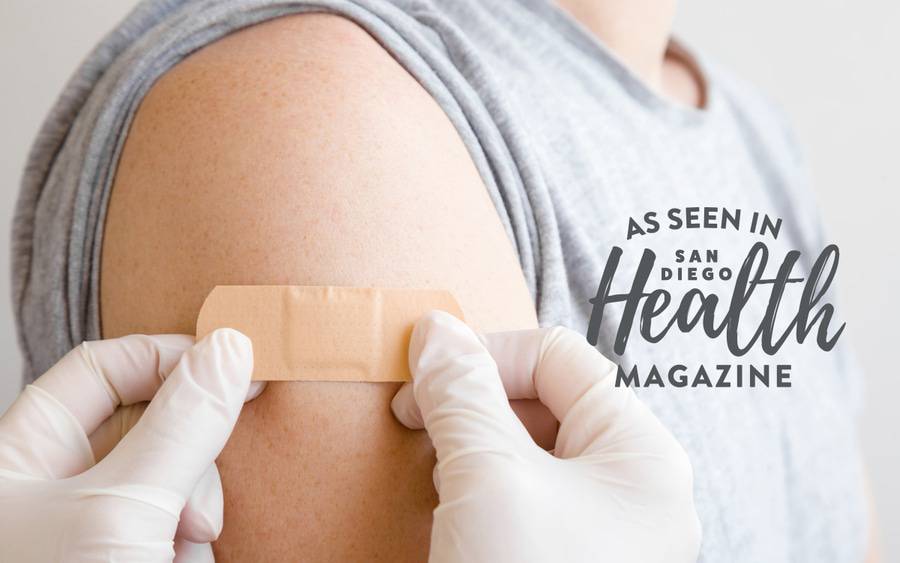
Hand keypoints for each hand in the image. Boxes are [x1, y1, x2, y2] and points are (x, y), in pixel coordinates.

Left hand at [0, 329, 259, 562]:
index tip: (233, 368)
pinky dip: (189, 535)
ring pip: (169, 473)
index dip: (167, 358)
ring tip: (187, 540)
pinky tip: (182, 557)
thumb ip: (179, 427)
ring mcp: (90, 521)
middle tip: (206, 487)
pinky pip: (174, 518)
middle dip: (190, 451)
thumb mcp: (122, 510)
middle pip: (146, 420)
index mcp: (23, 452)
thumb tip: (230, 350)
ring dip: (195, 502)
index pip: (101, 368)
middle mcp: (54, 481)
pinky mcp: (126, 551)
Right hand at [391, 312, 700, 562]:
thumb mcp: (490, 479)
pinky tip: (449, 513)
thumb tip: (437, 331)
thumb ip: (463, 394)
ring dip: (471, 448)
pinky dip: (479, 490)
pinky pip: (523, 498)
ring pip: (528, 451)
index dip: (486, 354)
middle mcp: (630, 487)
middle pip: (545, 401)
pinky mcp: (566, 559)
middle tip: (416, 426)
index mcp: (640, 453)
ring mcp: (601, 530)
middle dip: (474, 405)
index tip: (420, 379)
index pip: (559, 358)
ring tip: (434, 473)